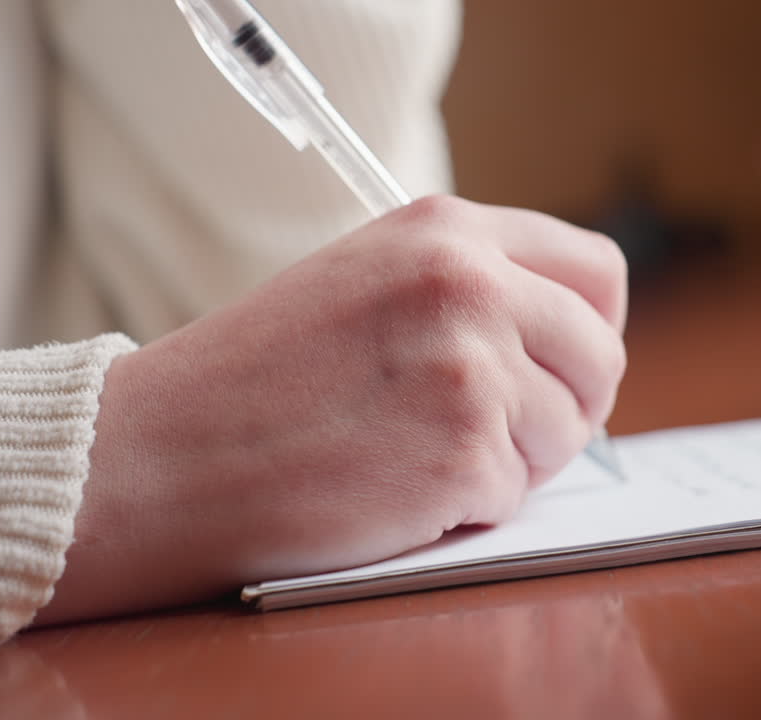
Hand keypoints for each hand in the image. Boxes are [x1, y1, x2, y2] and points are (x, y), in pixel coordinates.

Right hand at [37, 196, 626, 623]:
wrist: (159, 455)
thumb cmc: (255, 378)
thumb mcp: (369, 282)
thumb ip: (469, 289)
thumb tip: (571, 341)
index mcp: (447, 230)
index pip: (597, 271)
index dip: (590, 328)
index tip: (563, 364)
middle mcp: (470, 284)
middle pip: (600, 356)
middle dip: (565, 405)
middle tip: (497, 431)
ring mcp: (471, 369)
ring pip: (568, 433)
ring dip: (512, 461)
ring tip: (417, 453)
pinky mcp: (463, 454)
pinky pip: (516, 495)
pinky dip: (467, 507)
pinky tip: (393, 487)